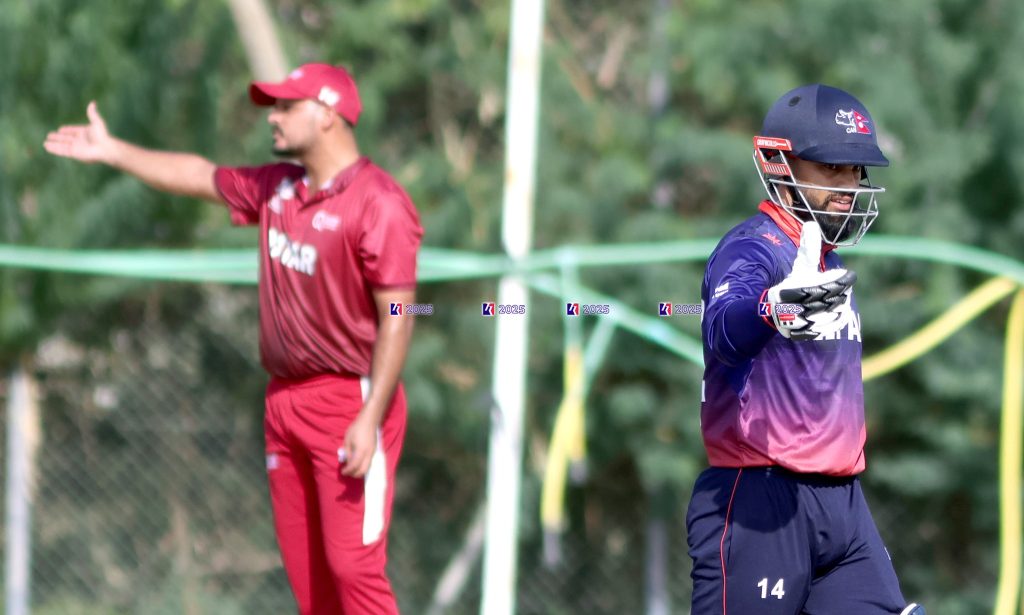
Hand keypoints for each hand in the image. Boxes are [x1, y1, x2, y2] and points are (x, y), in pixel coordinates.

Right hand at [44, 101, 115, 163]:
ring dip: (54, 144)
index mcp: (85, 133)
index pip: (73, 131)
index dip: (68, 130)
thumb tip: (93, 102)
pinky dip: (54, 149)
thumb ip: (92, 113)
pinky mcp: (73, 153)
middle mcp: (80, 141)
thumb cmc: (102, 135)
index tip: (60, 129)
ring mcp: (76, 148)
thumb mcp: (97, 122)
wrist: (104, 148)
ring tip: (45, 143)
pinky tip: (47, 147)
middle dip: (58, 138)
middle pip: (66, 139)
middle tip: (49, 135)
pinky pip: (62, 151)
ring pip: (62, 145)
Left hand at [340, 414, 377, 477]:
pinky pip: (369, 463)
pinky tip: (357, 463)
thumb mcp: (348, 440)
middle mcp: (368, 454)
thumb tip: (347, 461)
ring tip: (351, 469)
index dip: (347, 471)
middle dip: (354, 474)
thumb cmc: (357, 429)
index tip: (342, 471)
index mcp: (361, 451)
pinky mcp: (374, 451)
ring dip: (359, 471)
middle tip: (347, 472)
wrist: (369, 421)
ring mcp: (373, 453)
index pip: (354, 466)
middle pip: (363, 471)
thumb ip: (348, 452)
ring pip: (367, 468)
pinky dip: (363, 467)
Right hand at [765, 221, 855, 340]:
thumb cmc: (791, 285)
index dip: (839, 280)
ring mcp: (803, 322)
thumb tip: (811, 224)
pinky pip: (831, 326)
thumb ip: (807, 248)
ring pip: (833, 313)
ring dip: (839, 306)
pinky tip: (840, 311)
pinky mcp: (808, 332)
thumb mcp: (799, 266)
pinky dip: (838, 319)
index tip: (847, 275)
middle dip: (839, 292)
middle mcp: (799, 307)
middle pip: (832, 298)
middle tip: (843, 286)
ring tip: (838, 298)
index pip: (828, 285)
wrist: (774, 311)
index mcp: (797, 289)